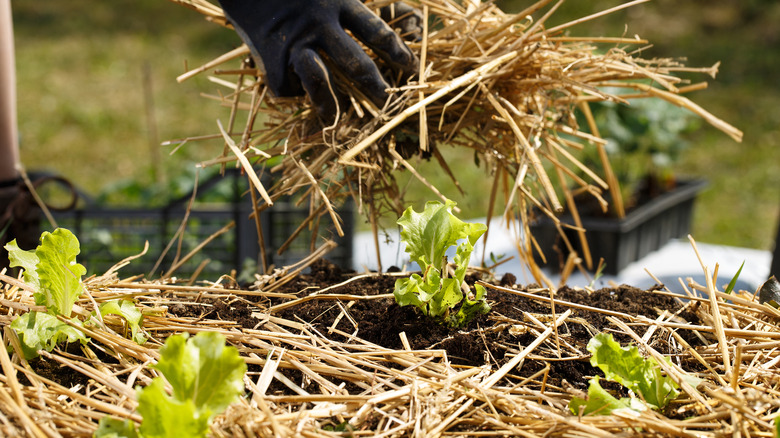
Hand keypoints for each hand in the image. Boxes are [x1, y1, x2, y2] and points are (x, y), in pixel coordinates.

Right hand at [218, 0, 419, 122]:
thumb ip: (358, 13)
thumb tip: (404, 23)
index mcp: (340, 2)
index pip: (377, 32)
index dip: (397, 52)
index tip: (410, 68)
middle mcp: (319, 24)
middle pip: (355, 62)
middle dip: (376, 87)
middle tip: (387, 104)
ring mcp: (295, 43)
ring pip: (319, 80)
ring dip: (331, 105)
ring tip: (337, 120)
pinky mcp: (271, 59)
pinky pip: (289, 86)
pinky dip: (295, 93)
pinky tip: (299, 95)